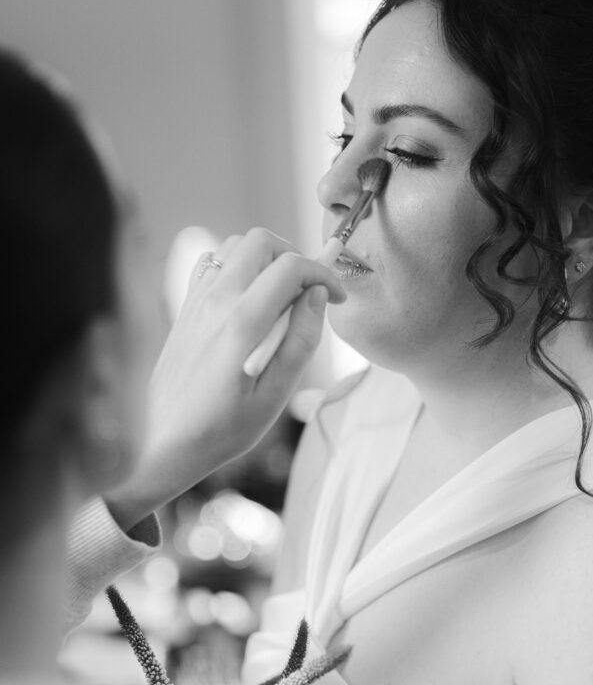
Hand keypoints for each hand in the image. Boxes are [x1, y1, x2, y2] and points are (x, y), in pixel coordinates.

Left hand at [104, 228, 344, 530]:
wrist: (162, 443)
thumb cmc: (222, 430)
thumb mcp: (275, 396)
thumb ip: (301, 340)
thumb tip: (318, 296)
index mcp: (242, 323)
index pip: (292, 267)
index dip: (325, 275)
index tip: (338, 299)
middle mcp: (215, 301)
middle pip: (261, 241)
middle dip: (295, 257)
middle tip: (310, 291)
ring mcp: (195, 301)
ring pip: (234, 247)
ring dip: (265, 260)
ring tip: (281, 295)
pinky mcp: (184, 308)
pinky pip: (211, 265)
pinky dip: (237, 268)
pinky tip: (247, 299)